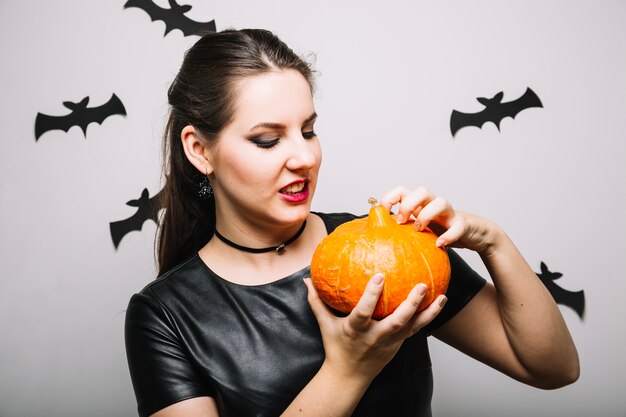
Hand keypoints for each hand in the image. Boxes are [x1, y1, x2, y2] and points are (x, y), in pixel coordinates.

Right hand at [304, 274, 446, 382]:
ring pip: (412, 327)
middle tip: (422, 285)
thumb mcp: (324, 324)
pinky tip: (440, 302)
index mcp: (356, 329)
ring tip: (441, 295)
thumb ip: (316, 301)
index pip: (364, 312)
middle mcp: (376, 336)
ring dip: (428, 312)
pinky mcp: (399, 344)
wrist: (349, 376)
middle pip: (397, 321)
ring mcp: (390, 342)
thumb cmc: (336, 347)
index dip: (372, 295)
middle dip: (410, 304)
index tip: (379, 276)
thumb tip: (306, 279)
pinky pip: (417, 329)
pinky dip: (429, 316)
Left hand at [381, 186, 500, 254]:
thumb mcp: (417, 231)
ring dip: (427, 214)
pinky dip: (449, 235)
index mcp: (419, 205)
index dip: (390, 198)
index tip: (383, 214)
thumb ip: (401, 231)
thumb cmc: (439, 232)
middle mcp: (433, 205)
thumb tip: (376, 239)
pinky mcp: (462, 225)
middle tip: (401, 222)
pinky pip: (458, 226)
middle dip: (408, 204)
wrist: (472, 234)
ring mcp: (449, 214)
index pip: (402, 191)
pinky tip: (439, 244)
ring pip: (441, 202)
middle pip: (421, 190)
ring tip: (418, 230)